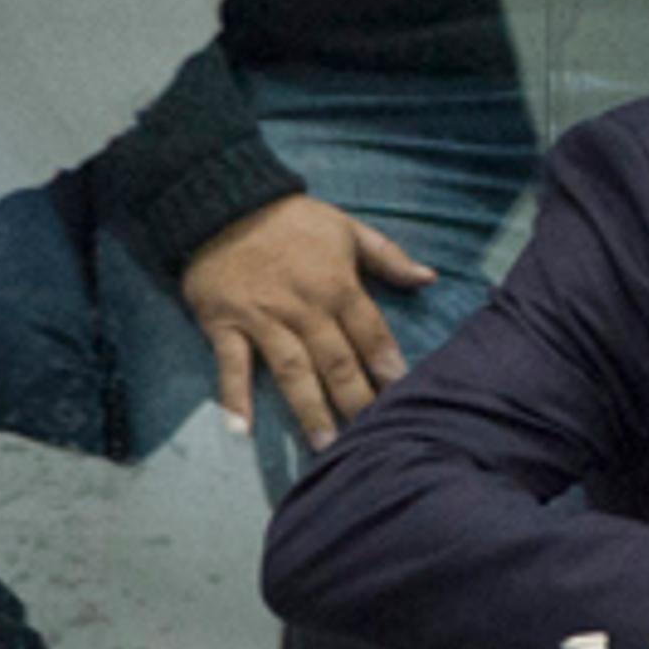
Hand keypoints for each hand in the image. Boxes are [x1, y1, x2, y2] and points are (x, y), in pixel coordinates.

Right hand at [179, 194, 436, 451]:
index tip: (406, 398)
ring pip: (292, 372)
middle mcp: (302, 309)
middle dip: (357, 402)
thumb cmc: (290, 219)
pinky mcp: (223, 324)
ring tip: (327, 447)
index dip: (389, 367)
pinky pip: (231, 365)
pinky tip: (240, 430)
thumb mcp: (346, 228)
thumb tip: (429, 278)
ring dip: (310, 411)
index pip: (371, 335)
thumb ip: (388, 256)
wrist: (218, 201)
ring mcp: (262, 319)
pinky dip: (233, 397)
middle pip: (337, 362)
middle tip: (376, 438)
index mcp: (337, 286)